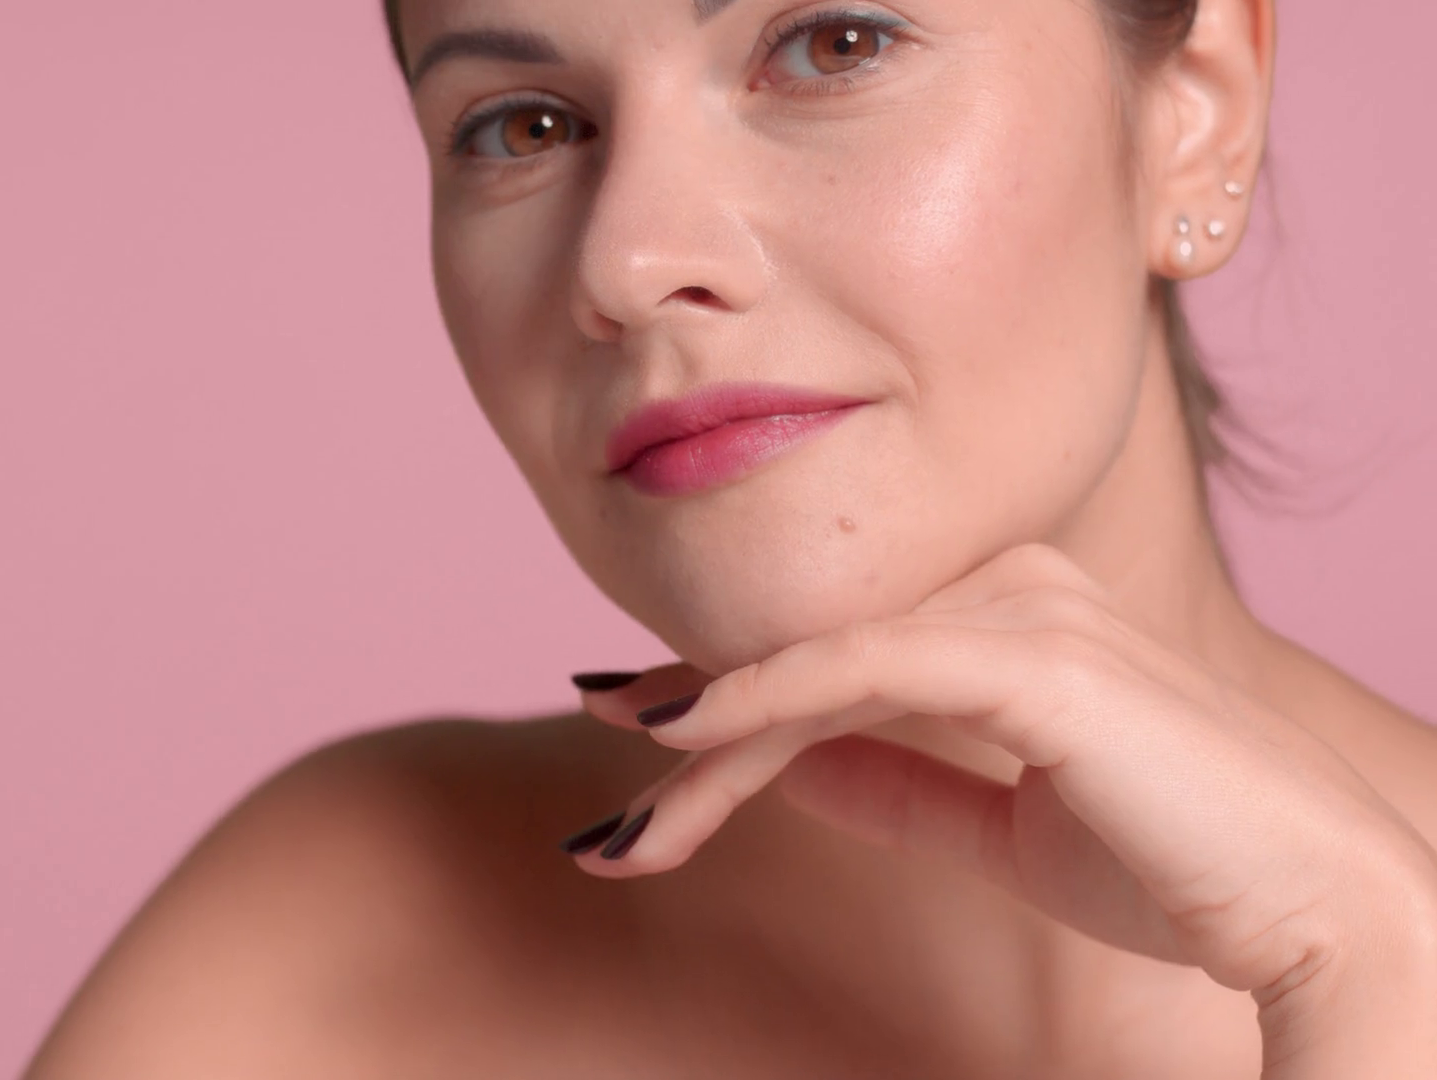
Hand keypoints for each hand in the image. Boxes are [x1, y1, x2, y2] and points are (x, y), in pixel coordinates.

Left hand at [568, 544, 1436, 1075]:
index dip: (724, 712)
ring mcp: (1024, 607)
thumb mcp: (1005, 826)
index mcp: (1010, 610)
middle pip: (807, 661)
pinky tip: (678, 744)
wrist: (1310, 907)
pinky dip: (759, 702)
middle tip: (608, 839)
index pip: (834, 658)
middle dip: (694, 751)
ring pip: (813, 671)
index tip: (633, 756)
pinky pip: (858, 668)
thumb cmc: (1176, 863)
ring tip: (627, 840)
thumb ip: (903, 782)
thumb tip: (797, 766)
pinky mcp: (1031, 653)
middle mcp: (1012, 584)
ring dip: (706, 758)